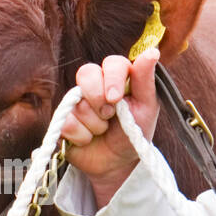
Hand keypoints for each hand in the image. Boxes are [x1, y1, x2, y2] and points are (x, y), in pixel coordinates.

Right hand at [60, 50, 160, 207]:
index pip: (111, 63)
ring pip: (78, 103)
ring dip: (95, 124)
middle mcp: (94, 85)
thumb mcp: (146, 108)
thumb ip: (145, 80)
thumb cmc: (134, 133)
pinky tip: (88, 140)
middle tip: (110, 115)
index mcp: (117, 77)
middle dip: (98, 99)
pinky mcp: (63, 119)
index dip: (112, 78)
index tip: (115, 99)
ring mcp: (76, 101)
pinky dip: (81, 136)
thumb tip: (152, 51)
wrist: (118, 164)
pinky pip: (65, 121)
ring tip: (102, 131)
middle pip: (86, 74)